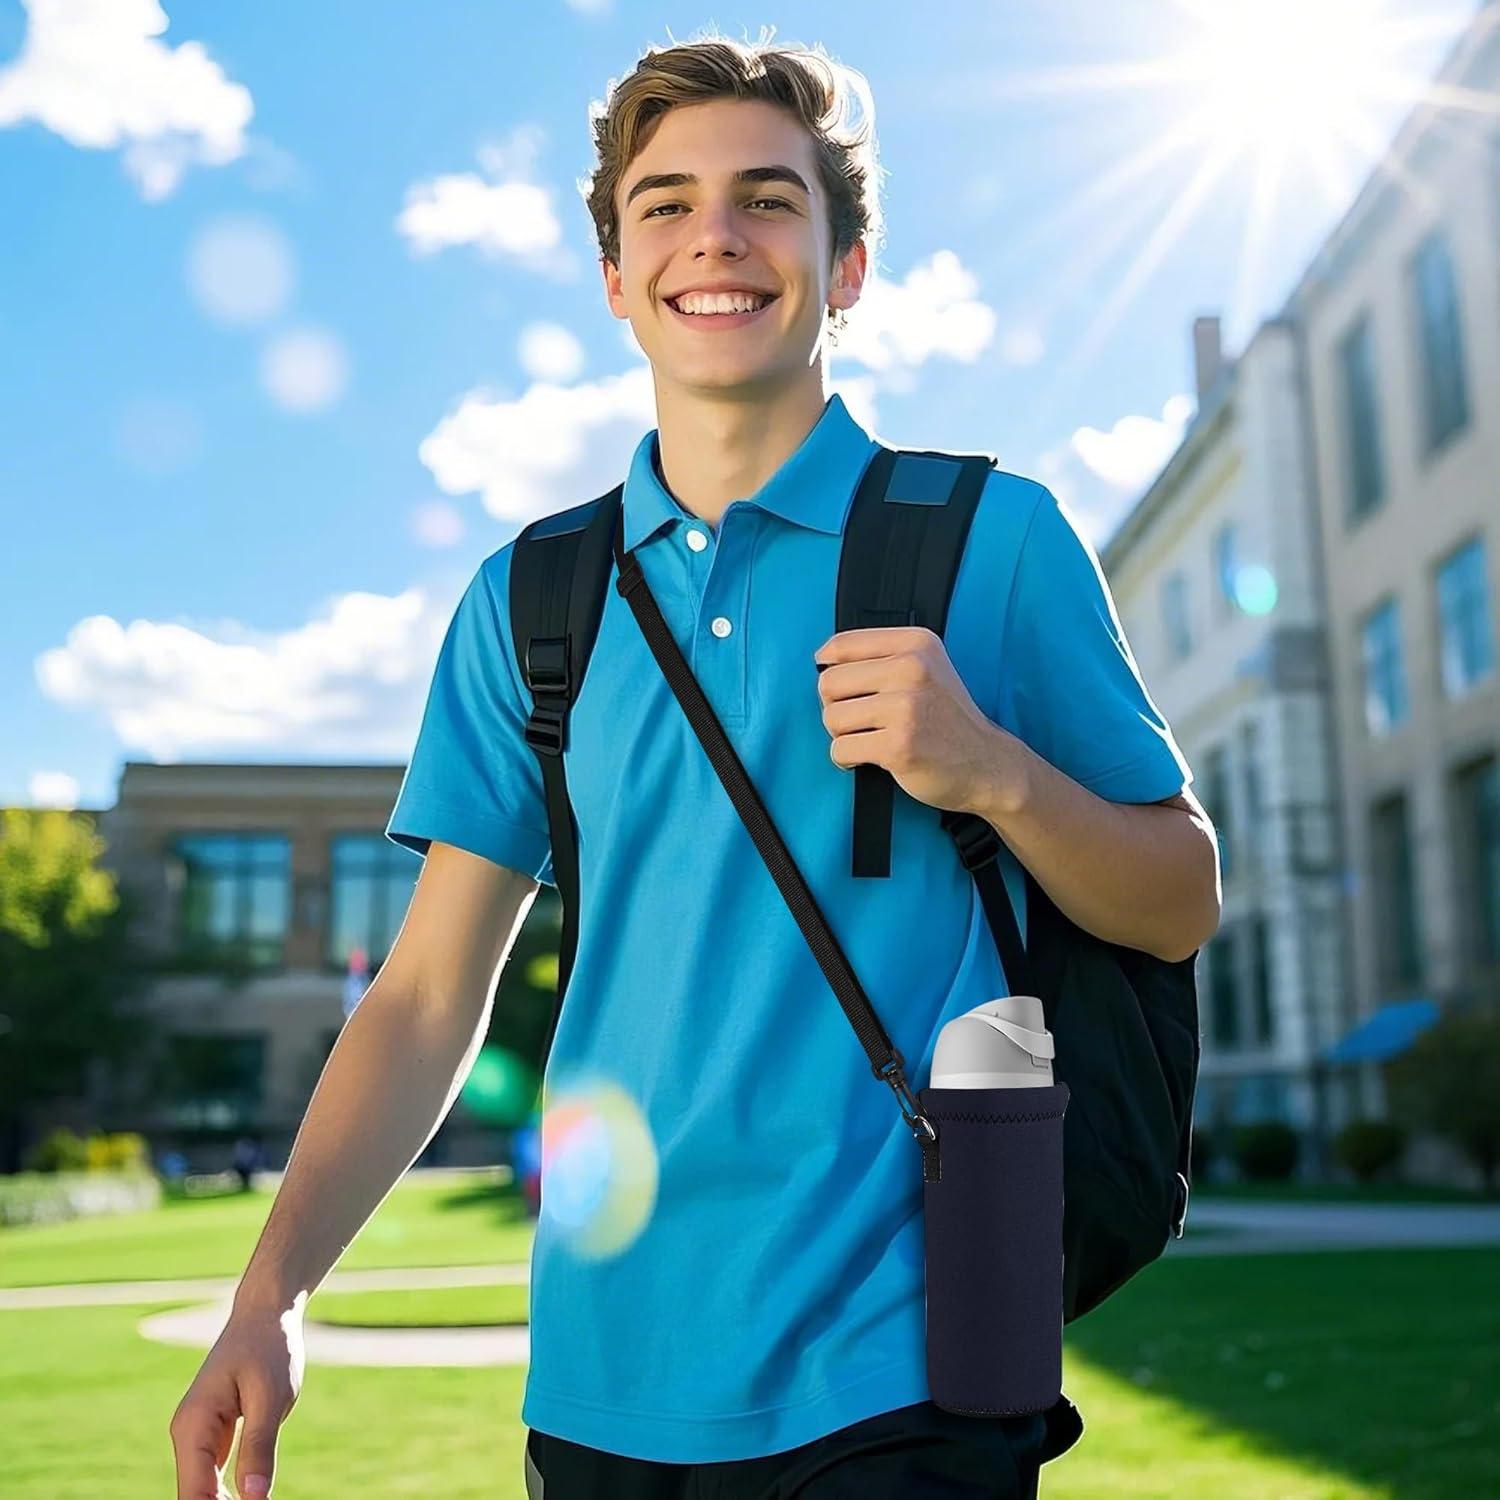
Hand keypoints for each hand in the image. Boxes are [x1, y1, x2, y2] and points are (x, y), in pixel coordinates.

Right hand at [169, 1299, 304, 1498]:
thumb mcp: (271, 1397)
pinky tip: (253, 1497)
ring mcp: (198, 1436)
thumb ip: (259, 1447)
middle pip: (195, 1496)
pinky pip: (215, 1475)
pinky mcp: (213, 1435)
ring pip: (204, 1490)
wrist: (265, 1314)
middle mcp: (187, 1434)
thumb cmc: (269, 1349)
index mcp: (193, 1425)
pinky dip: (230, 1492)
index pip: (195, 1493)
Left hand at [814, 626, 1012, 815]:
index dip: (832, 672)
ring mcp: (906, 708)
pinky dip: (847, 758)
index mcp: (916, 643)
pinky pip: (840, 749)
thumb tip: (822, 659)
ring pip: (832, 718)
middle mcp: (913, 668)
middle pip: (829, 683)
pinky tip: (871, 756)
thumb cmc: (945, 719)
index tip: (847, 691)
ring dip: (843, 735)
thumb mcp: (925, 669)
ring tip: (870, 738)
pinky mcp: (899, 745)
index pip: (840, 646)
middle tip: (861, 721)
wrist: (986, 763)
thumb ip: (880, 656)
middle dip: (836, 707)